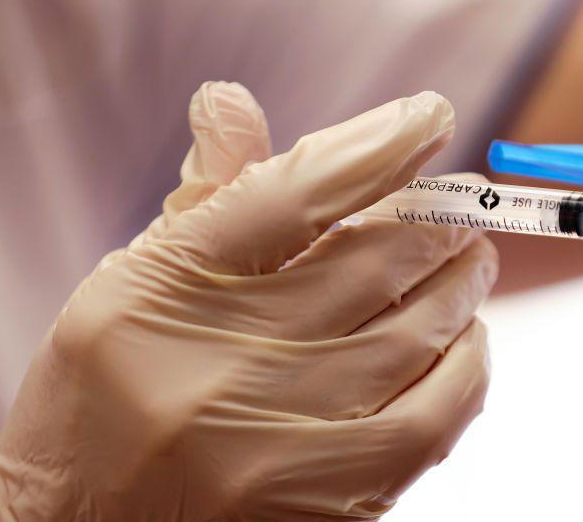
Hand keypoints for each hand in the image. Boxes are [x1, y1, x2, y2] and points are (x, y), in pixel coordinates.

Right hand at [0, 83, 496, 519]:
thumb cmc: (109, 396)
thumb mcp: (132, 285)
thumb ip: (204, 199)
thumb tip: (233, 100)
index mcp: (162, 290)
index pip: (294, 193)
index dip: (377, 146)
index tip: (431, 117)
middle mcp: (219, 365)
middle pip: (371, 259)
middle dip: (439, 218)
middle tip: (464, 204)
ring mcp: (275, 442)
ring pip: (417, 333)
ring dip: (464, 285)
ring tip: (473, 261)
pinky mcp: (323, 503)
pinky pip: (433, 418)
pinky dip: (467, 366)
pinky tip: (466, 339)